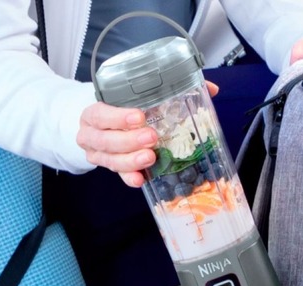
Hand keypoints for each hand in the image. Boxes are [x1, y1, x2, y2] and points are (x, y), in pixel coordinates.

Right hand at [77, 81, 219, 186]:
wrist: (103, 125)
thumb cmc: (123, 109)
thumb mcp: (137, 97)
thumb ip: (169, 89)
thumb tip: (210, 88)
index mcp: (95, 112)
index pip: (100, 113)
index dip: (117, 116)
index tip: (139, 116)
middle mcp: (92, 134)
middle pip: (105, 140)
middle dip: (129, 140)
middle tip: (152, 138)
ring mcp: (98, 153)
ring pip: (110, 160)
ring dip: (131, 160)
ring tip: (150, 157)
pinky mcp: (109, 167)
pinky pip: (118, 175)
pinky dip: (129, 177)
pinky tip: (140, 179)